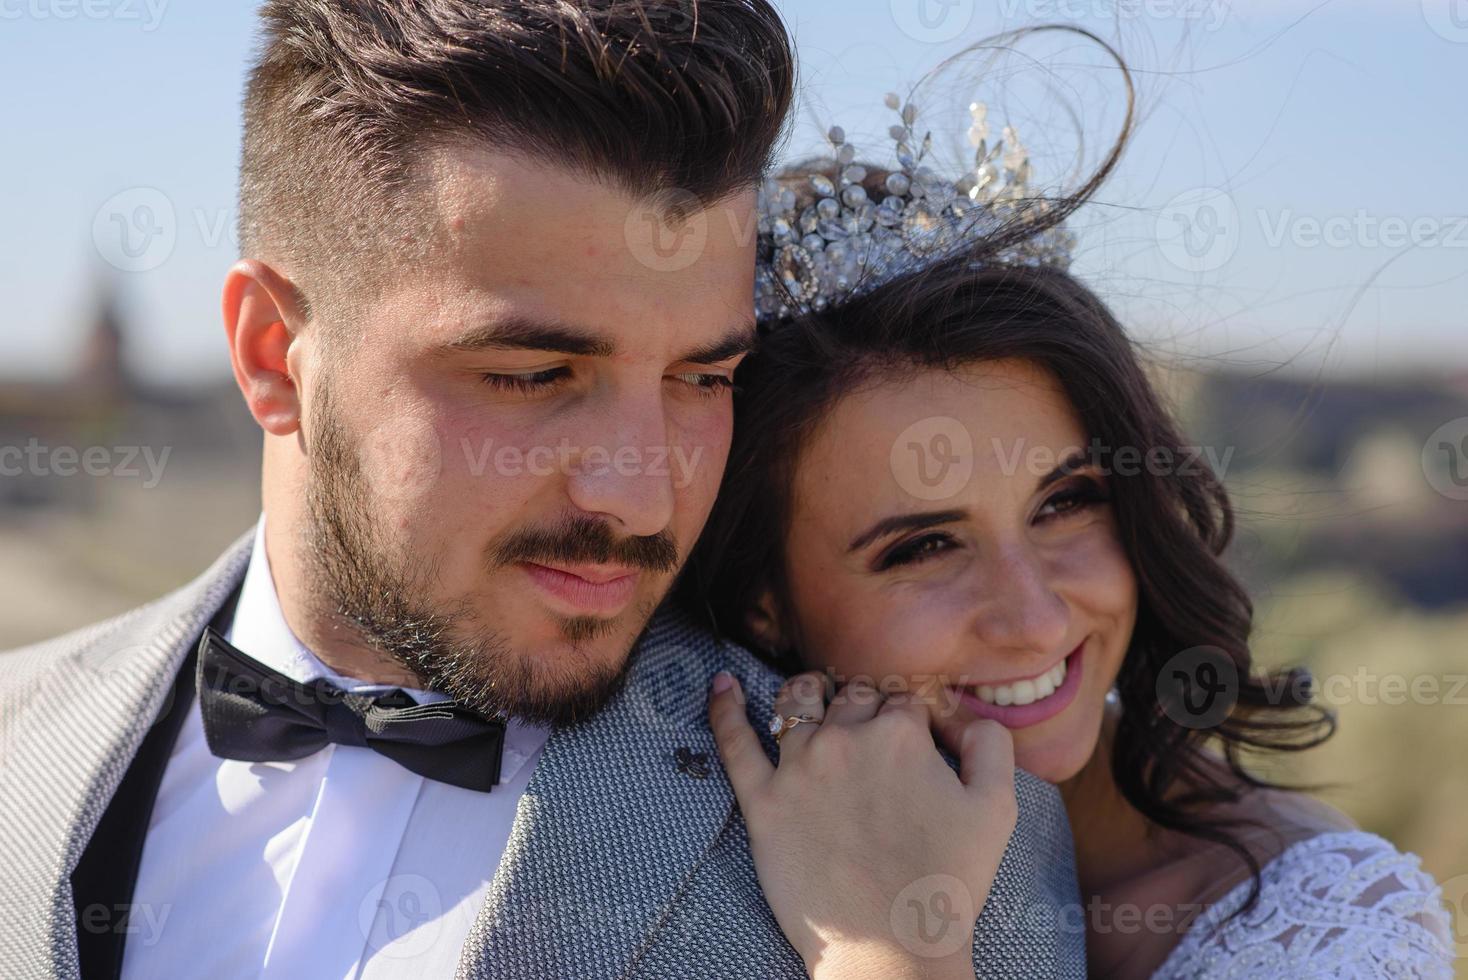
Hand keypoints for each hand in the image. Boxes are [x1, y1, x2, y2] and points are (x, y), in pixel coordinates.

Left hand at [709, 670, 1017, 979]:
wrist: (892, 946)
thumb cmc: (946, 880)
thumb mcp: (997, 807)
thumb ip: (990, 744)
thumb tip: (966, 714)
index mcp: (900, 734)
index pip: (902, 700)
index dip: (909, 714)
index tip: (911, 732)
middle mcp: (845, 738)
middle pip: (850, 697)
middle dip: (861, 703)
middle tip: (866, 725)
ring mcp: (797, 768)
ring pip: (795, 703)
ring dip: (805, 692)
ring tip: (808, 692)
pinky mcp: (762, 802)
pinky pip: (735, 743)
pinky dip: (725, 709)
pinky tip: (722, 686)